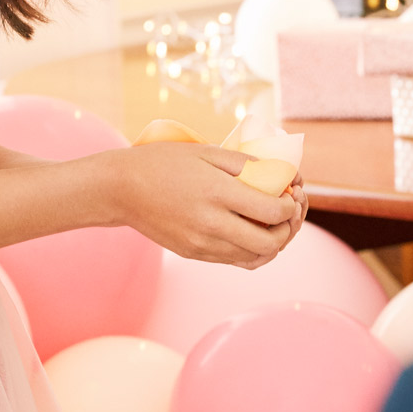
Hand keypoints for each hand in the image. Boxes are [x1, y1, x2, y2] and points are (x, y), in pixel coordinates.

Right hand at [99, 142, 305, 267]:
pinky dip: (253, 249)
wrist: (121, 189)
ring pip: (256, 258)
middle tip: (289, 211)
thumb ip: (248, 164)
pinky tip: (252, 230)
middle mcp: (211, 224)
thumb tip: (284, 177)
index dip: (291, 204)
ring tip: (273, 221)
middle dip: (289, 228)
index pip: (273, 211)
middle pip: (271, 243)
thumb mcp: (208, 151)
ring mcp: (202, 244)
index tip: (290, 192)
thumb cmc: (165, 162)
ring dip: (274, 242)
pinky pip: (236, 260)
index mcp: (217, 193)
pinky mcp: (195, 254)